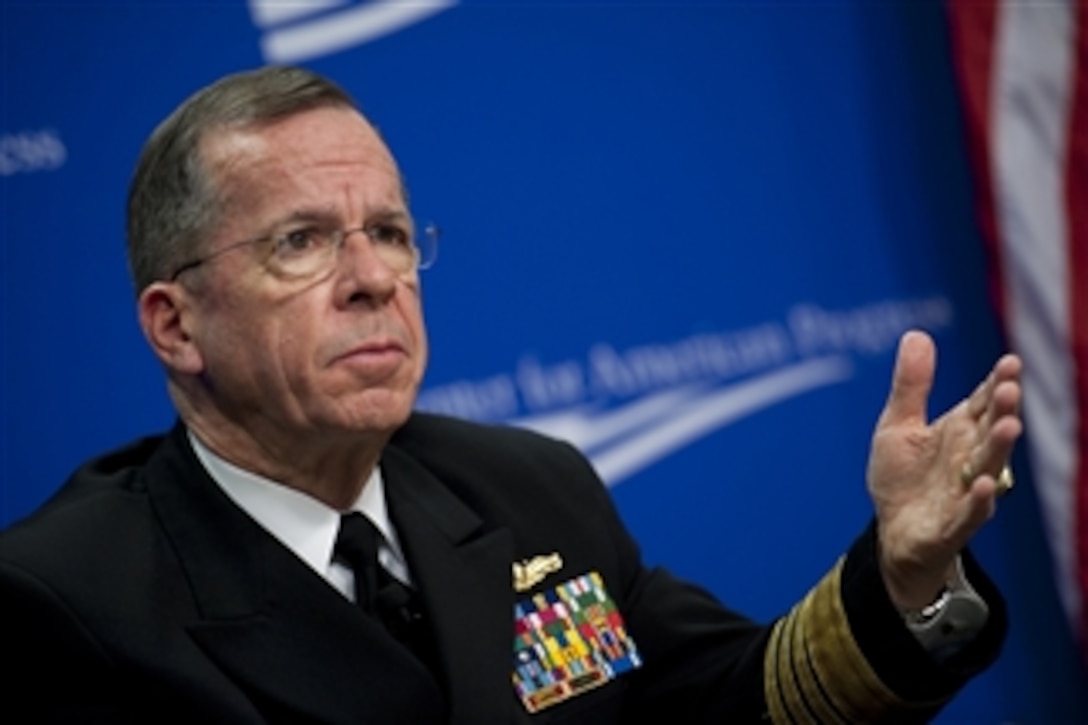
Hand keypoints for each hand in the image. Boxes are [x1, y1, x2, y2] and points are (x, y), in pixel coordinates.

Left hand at [867, 330, 1021, 609]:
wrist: (892, 532)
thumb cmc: (902, 477)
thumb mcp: (897, 425)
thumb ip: (911, 385)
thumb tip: (916, 334)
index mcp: (959, 431)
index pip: (984, 403)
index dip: (998, 384)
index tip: (1011, 362)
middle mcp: (969, 459)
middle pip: (991, 431)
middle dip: (1003, 411)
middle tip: (1011, 388)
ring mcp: (964, 492)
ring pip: (988, 468)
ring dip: (999, 448)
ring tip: (1010, 425)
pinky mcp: (952, 525)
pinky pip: (970, 514)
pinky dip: (979, 501)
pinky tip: (985, 486)